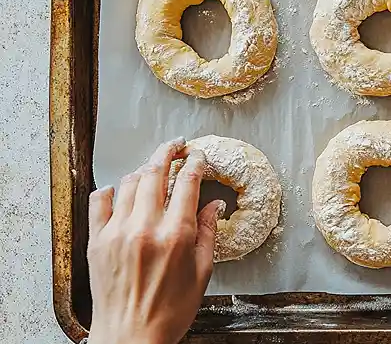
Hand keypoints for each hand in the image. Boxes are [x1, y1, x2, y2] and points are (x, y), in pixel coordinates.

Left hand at [86, 138, 224, 343]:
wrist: (131, 338)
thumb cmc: (169, 312)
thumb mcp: (202, 273)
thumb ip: (207, 234)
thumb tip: (213, 206)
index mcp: (176, 236)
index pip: (187, 183)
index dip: (195, 164)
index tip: (198, 157)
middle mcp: (145, 228)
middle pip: (155, 173)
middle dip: (168, 152)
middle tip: (176, 145)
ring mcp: (117, 233)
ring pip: (129, 183)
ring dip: (143, 169)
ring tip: (153, 168)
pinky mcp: (97, 241)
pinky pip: (99, 201)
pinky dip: (111, 189)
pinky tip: (119, 189)